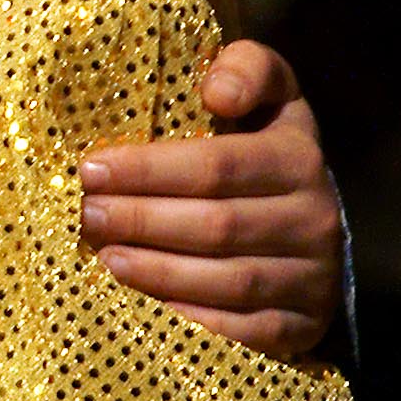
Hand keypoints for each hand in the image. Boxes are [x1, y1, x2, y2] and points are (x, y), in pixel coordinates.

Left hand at [80, 41, 344, 357]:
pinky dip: (195, 322)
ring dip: (159, 272)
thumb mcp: (270, 98)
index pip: (218, 165)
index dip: (150, 169)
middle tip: (87, 217)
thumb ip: (247, 68)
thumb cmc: (264, 152)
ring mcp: (313, 277)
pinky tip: (147, 309)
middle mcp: (314, 218)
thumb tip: (216, 91)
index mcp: (298, 156)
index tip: (91, 169)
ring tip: (105, 259)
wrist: (314, 228)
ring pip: (228, 281)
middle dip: (142, 221)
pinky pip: (246, 333)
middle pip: (217, 225)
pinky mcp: (304, 326)